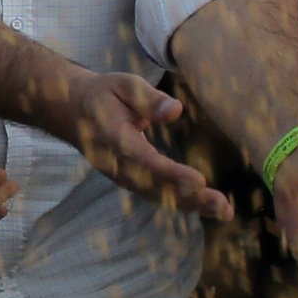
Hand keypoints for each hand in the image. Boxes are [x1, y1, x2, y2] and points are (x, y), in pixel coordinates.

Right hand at [54, 71, 229, 220]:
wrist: (75, 112)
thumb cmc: (104, 95)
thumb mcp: (123, 85)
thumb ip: (148, 98)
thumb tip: (175, 110)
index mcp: (114, 139)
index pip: (145, 161)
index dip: (171, 174)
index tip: (200, 181)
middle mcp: (118, 165)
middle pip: (155, 187)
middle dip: (189, 198)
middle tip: (221, 205)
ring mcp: (123, 176)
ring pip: (158, 196)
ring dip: (191, 206)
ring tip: (223, 211)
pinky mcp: (131, 180)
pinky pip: (157, 195)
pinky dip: (183, 203)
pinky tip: (208, 207)